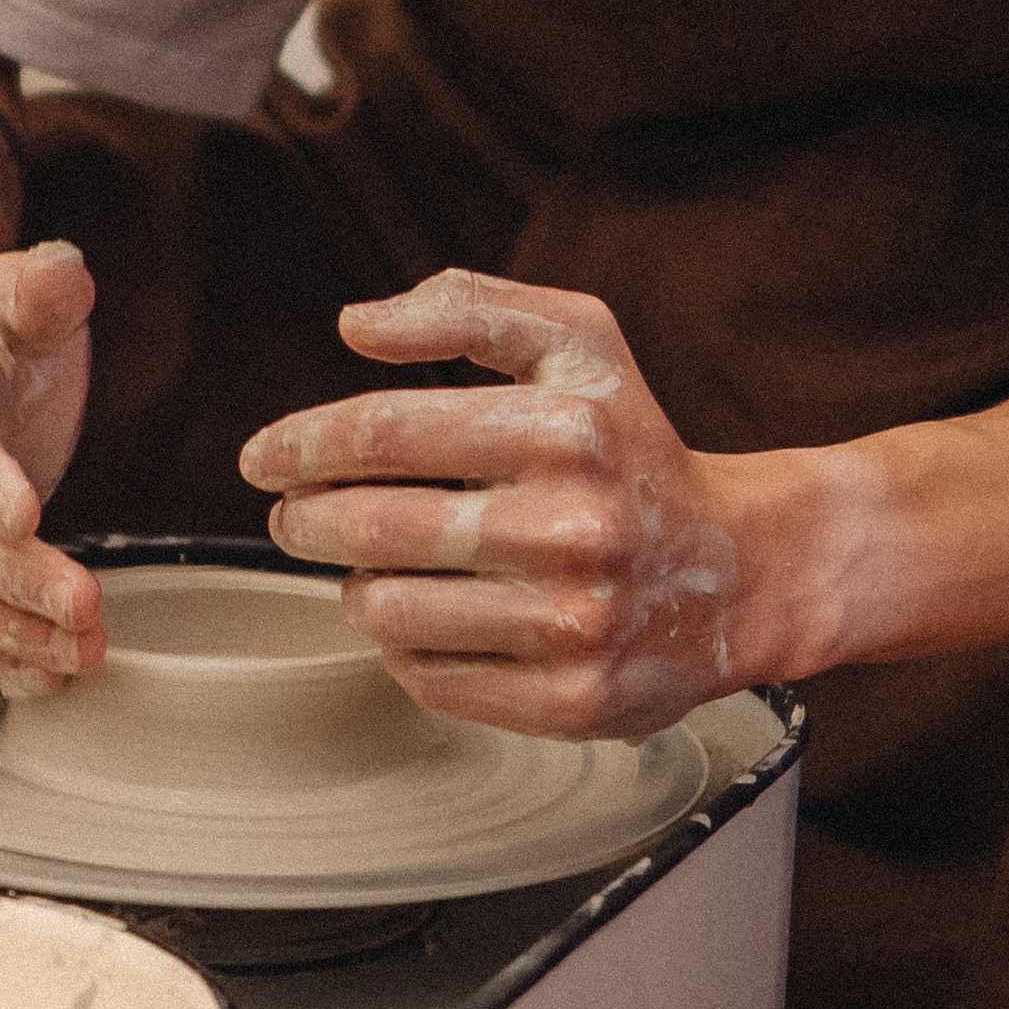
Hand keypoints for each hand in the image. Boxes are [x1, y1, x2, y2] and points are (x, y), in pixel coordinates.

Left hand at [239, 269, 749, 740]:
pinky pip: (428, 676)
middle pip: (374, 527)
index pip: (385, 432)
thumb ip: (468, 308)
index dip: (302, 444)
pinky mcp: (573, 700)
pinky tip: (436, 616)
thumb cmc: (635, 448)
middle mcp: (577, 526)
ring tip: (380, 565)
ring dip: (359, 585)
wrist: (743, 572)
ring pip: (388, 610)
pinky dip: (407, 645)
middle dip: (307, 520)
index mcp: (569, 426)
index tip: (265, 457)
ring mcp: (576, 622)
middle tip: (295, 517)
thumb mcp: (579, 343)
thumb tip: (357, 325)